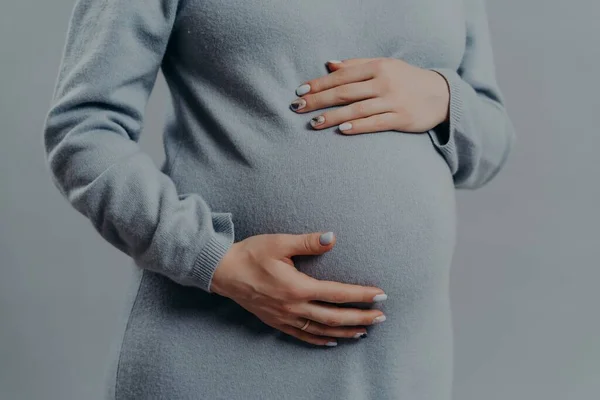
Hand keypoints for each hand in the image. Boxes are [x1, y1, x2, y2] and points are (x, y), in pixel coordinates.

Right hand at [210, 231, 387, 346]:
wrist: (223, 271)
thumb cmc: (251, 254)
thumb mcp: (279, 243)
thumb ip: (308, 242)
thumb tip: (332, 238)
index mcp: (298, 287)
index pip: (338, 294)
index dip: (362, 295)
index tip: (380, 295)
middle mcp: (294, 307)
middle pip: (335, 317)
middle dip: (361, 318)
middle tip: (381, 317)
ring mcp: (285, 318)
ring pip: (322, 330)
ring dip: (345, 331)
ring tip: (364, 331)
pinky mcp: (276, 322)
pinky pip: (303, 336)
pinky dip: (320, 340)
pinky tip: (332, 341)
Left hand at [289, 57, 449, 134]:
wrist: (441, 95)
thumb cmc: (406, 79)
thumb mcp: (384, 66)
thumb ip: (357, 65)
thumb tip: (329, 64)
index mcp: (378, 67)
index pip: (342, 76)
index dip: (319, 84)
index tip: (300, 91)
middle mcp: (384, 82)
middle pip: (344, 93)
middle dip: (319, 101)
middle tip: (297, 108)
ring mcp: (393, 101)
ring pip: (356, 110)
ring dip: (333, 117)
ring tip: (314, 123)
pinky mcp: (401, 119)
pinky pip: (375, 123)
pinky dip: (357, 127)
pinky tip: (341, 130)